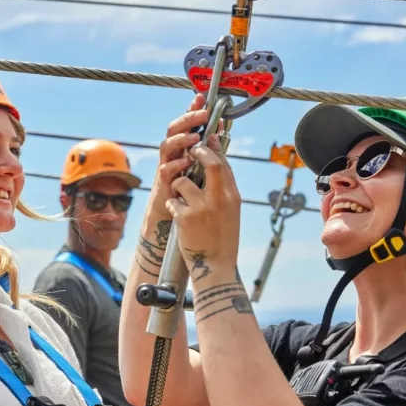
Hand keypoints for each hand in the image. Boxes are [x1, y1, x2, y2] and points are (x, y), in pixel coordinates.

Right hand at [147, 93, 223, 218]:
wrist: (174, 212)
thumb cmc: (189, 186)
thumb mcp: (201, 162)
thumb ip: (208, 145)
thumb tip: (220, 125)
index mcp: (182, 146)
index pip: (186, 123)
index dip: (191, 109)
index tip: (201, 97)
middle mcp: (173, 153)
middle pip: (173, 129)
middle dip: (188, 119)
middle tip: (202, 114)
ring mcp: (166, 165)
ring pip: (166, 146)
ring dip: (181, 140)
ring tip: (194, 137)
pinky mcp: (164, 182)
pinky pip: (166, 170)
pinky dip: (176, 165)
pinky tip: (187, 161)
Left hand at [165, 144, 240, 279]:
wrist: (216, 266)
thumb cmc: (222, 238)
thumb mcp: (231, 211)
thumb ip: (224, 190)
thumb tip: (216, 166)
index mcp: (232, 196)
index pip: (224, 164)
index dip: (214, 148)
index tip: (206, 138)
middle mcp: (219, 199)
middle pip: (210, 163)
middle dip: (198, 152)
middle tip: (190, 150)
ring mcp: (202, 208)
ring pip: (183, 181)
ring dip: (177, 185)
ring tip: (180, 195)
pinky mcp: (186, 218)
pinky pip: (173, 201)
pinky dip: (173, 204)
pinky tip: (178, 214)